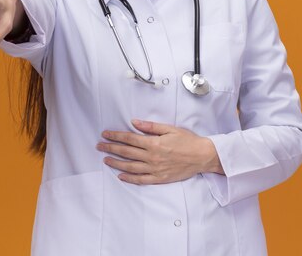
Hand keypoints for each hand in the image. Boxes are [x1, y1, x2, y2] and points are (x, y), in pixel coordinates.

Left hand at [97, 119, 223, 184]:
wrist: (202, 156)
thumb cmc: (187, 141)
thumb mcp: (169, 129)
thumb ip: (150, 127)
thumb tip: (134, 122)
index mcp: (153, 143)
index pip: (129, 139)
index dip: (115, 136)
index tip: (105, 134)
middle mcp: (152, 157)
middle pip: (126, 152)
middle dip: (111, 148)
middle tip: (99, 146)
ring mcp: (155, 169)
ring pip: (130, 167)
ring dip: (116, 163)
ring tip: (106, 160)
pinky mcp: (159, 178)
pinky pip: (141, 180)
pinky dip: (129, 178)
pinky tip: (121, 176)